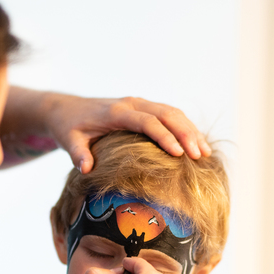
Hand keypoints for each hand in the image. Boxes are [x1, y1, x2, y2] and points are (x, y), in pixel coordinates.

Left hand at [44, 93, 210, 172]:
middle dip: (186, 133)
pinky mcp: (144, 108)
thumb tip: (86, 170)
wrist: (68, 109)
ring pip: (172, 112)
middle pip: (166, 113)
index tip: (179, 154)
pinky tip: (196, 145)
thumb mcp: (69, 141)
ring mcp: (139, 104)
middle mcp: (131, 104)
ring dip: (190, 130)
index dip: (164, 137)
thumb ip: (78, 154)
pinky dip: (185, 128)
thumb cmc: (69, 128)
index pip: (146, 122)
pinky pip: (169, 114)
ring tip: (205, 153)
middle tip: (200, 156)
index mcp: (116, 112)